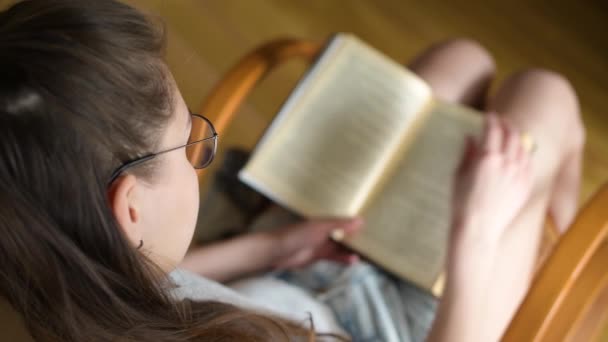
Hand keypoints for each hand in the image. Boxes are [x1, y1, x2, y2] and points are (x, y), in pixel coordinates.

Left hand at [270, 217, 363, 269]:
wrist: (279, 251)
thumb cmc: (298, 234)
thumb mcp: (321, 227)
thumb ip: (340, 224)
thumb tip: (360, 220)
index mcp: (323, 221)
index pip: (342, 221)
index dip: (354, 223)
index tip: (370, 225)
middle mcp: (323, 232)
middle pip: (342, 235)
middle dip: (354, 238)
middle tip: (371, 242)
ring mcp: (320, 245)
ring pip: (339, 247)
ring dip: (351, 250)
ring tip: (366, 254)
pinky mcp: (317, 257)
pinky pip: (333, 258)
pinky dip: (343, 259)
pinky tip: (353, 261)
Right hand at [451, 113, 532, 248]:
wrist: (478, 229)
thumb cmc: (462, 203)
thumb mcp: (459, 175)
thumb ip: (467, 153)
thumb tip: (470, 138)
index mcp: (487, 158)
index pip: (493, 130)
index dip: (491, 119)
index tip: (488, 116)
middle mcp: (506, 163)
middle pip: (511, 134)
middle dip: (506, 124)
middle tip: (500, 121)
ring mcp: (518, 174)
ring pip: (523, 146)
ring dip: (516, 136)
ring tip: (510, 133)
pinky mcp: (525, 185)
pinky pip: (529, 162)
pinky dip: (524, 152)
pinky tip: (519, 151)